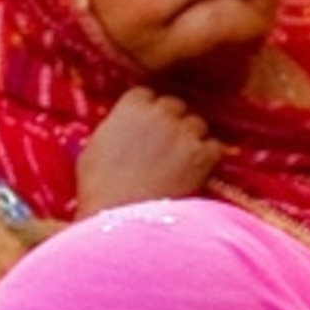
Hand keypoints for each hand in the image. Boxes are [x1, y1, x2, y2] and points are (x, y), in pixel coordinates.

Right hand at [74, 88, 220, 214]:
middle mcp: (159, 113)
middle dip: (174, 122)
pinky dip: (210, 158)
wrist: (122, 213)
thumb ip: (113, 129)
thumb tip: (119, 130)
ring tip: (184, 161)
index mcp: (130, 106)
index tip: (149, 128)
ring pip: (198, 124)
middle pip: (176, 106)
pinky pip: (216, 147)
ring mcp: (184, 132)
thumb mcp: (94, 147)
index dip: (150, 111)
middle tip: (169, 146)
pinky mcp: (203, 156)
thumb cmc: (100, 186)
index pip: (148, 95)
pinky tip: (199, 173)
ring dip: (194, 138)